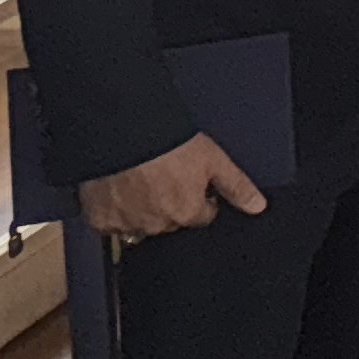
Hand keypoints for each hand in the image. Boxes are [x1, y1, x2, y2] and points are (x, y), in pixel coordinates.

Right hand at [76, 133, 266, 241]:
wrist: (123, 133)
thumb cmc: (169, 143)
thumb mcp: (214, 160)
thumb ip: (236, 187)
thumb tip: (258, 207)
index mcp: (187, 214)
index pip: (202, 216)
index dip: (200, 199)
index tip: (191, 184)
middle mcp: (158, 225)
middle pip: (171, 221)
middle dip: (171, 205)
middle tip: (163, 178)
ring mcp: (127, 224)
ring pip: (140, 224)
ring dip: (143, 210)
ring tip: (140, 181)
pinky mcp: (100, 220)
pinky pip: (110, 223)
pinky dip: (114, 211)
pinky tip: (118, 190)